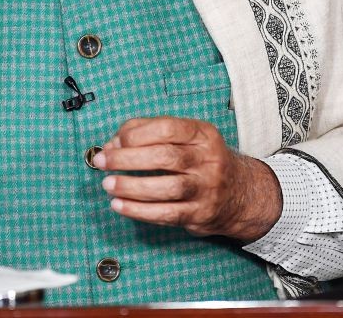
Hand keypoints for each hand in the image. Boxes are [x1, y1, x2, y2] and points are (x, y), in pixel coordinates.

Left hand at [92, 116, 281, 241]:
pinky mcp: (201, 214)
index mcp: (202, 134)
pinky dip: (139, 211)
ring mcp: (207, 189)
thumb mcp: (185, 136)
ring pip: (167, 188)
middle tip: (102, 162)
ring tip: (108, 185)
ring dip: (132, 187)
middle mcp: (208, 160)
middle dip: (128, 159)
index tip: (114, 142)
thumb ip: (148, 132)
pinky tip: (119, 206)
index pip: (167, 128)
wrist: (241, 193)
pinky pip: (167, 214)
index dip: (136, 134)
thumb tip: (112, 144)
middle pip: (165, 157)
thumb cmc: (200, 159)